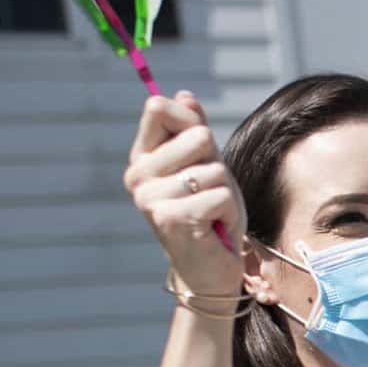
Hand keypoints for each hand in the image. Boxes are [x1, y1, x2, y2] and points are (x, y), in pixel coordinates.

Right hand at [125, 91, 244, 296]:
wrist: (208, 270)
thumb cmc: (209, 216)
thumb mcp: (205, 167)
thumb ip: (194, 132)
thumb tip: (184, 95)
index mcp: (142, 157)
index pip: (159, 108)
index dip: (191, 119)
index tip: (201, 146)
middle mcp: (138, 176)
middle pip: (198, 136)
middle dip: (218, 164)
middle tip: (210, 192)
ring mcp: (151, 198)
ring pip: (214, 170)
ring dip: (226, 193)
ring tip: (212, 213)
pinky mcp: (173, 219)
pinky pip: (222, 196)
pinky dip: (229, 213)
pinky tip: (215, 228)